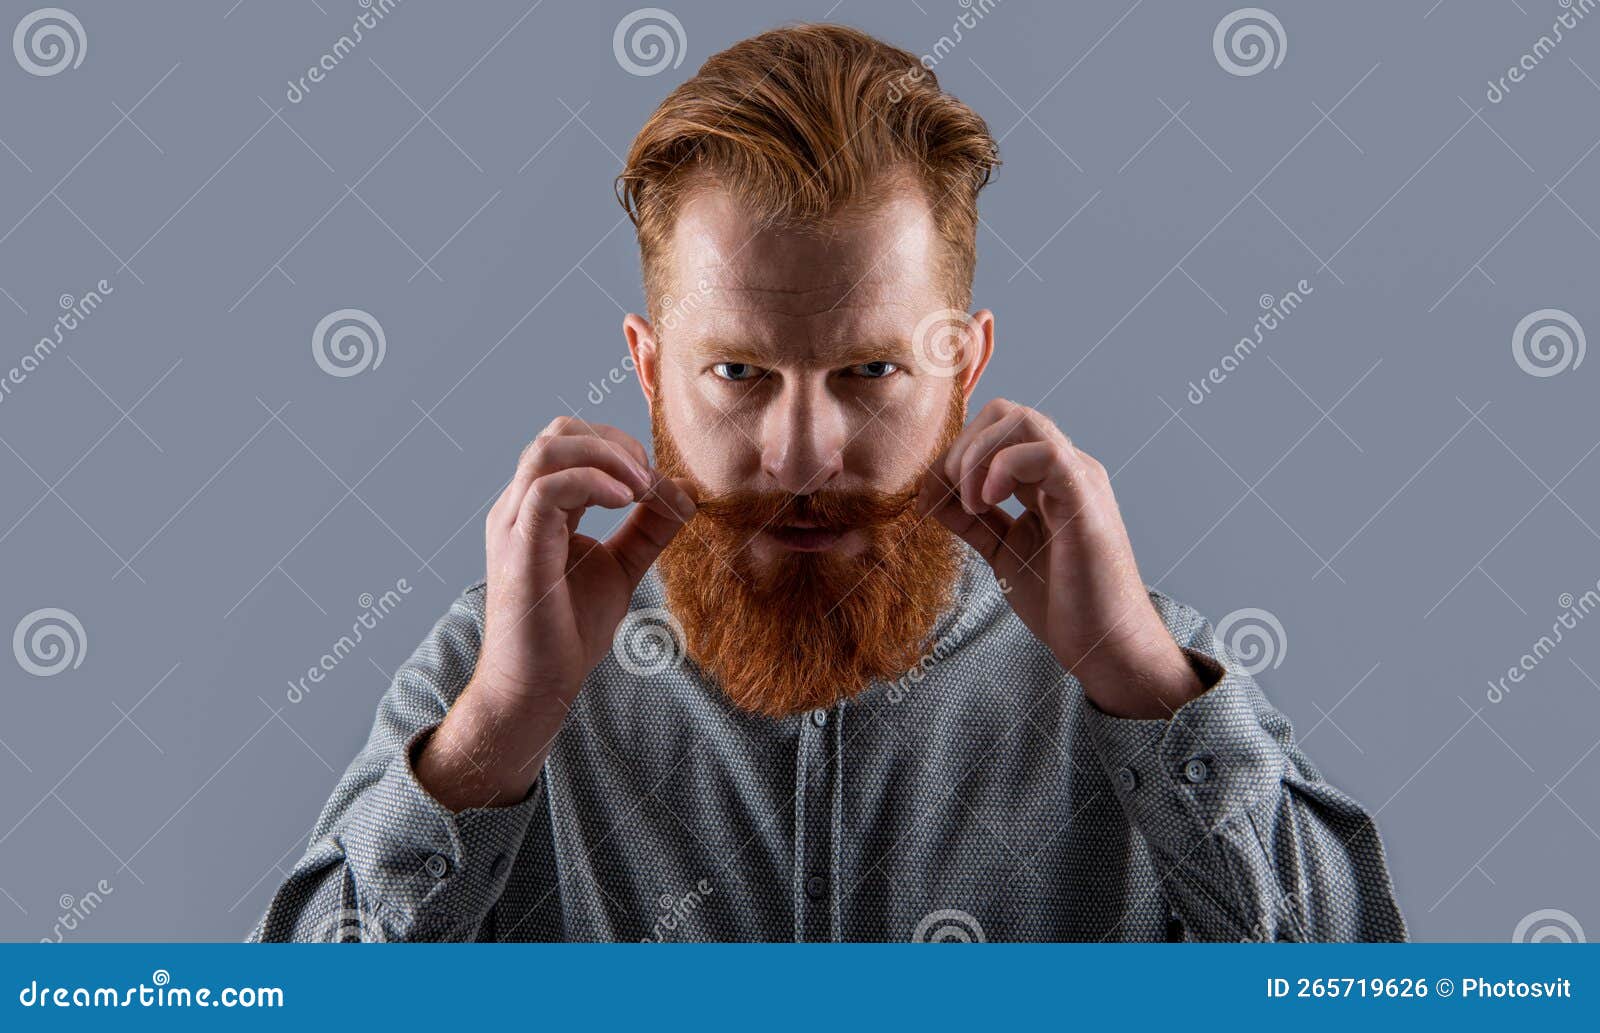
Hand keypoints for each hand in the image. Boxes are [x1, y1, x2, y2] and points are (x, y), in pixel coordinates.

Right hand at [418, 416, 696, 809]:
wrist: (537, 687)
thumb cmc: (568, 630)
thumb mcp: (621, 567)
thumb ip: (648, 529)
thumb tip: (683, 492)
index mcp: (539, 507)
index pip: (572, 442)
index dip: (619, 447)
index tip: (657, 481)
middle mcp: (520, 507)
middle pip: (557, 432)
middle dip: (613, 441)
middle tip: (649, 476)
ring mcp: (513, 525)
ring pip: (547, 451)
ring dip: (605, 455)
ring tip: (641, 486)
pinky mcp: (518, 549)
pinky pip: (546, 490)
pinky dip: (592, 482)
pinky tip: (626, 500)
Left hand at [915, 399, 1201, 718]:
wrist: (1103, 645)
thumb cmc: (1062, 603)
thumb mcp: (1002, 552)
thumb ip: (972, 520)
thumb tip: (930, 494)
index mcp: (1046, 480)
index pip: (996, 432)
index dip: (954, 455)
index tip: (930, 497)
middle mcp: (1065, 470)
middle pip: (1006, 413)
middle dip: (962, 447)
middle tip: (949, 496)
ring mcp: (1078, 479)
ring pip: (1023, 421)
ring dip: (977, 455)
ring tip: (970, 502)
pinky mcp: (1085, 499)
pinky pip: (1045, 452)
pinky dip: (1002, 467)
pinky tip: (987, 503)